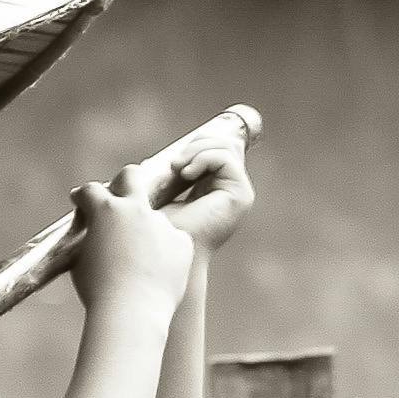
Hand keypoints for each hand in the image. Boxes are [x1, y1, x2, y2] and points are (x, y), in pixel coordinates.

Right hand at [67, 169, 194, 313]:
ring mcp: (162, 224)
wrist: (132, 313)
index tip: (82, 203)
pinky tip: (158, 272)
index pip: (91, 190)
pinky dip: (165, 252)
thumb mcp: (82, 260)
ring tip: (140, 262)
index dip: (84, 197)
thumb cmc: (100, 292)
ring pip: (154, 219)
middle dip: (123, 182)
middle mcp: (136, 209)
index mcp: (106, 210)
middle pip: (132, 176)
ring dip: (147, 231)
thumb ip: (90, 238)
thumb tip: (93, 233)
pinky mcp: (182, 242)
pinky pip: (173, 241)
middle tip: (120, 197)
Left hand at [151, 122, 256, 252]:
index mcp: (215, 189)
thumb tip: (171, 156)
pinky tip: (185, 174)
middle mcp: (231, 190)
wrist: (164, 255)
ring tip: (177, 169)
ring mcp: (239, 193)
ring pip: (226, 146)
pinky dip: (203, 158)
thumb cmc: (157, 231)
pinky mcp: (241, 195)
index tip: (172, 162)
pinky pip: (226, 159)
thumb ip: (173, 173)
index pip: (216, 149)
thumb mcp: (162, 193)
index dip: (196, 145)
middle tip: (173, 165)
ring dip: (197, 150)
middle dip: (195, 145)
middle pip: (225, 142)